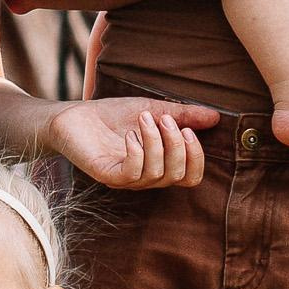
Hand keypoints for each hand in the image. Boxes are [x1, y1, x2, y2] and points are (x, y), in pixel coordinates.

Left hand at [46, 94, 213, 188]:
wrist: (72, 116)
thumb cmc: (112, 116)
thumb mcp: (154, 109)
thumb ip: (183, 115)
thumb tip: (215, 116)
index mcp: (160, 165)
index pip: (190, 178)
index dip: (196, 158)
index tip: (190, 130)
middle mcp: (145, 177)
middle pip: (177, 176)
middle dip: (177, 145)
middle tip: (164, 119)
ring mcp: (126, 179)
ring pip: (157, 173)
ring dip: (156, 142)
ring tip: (145, 118)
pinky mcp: (106, 175)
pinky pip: (132, 174)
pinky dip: (138, 152)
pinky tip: (131, 135)